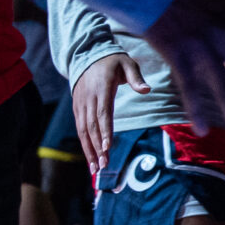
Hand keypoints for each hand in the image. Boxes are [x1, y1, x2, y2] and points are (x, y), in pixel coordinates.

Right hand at [74, 54, 150, 181]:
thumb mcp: (127, 63)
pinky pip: (80, 128)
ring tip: (95, 169)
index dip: (105, 130)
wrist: (87, 55)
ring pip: (83, 131)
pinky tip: (90, 158)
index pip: (103, 112)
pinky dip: (84, 144)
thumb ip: (136, 77)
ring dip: (89, 150)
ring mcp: (80, 104)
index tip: (108, 147)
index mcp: (101, 88)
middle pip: (92, 126)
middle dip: (97, 147)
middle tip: (104, 165)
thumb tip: (147, 90)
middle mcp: (88, 99)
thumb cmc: (112, 61)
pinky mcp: (77, 108)